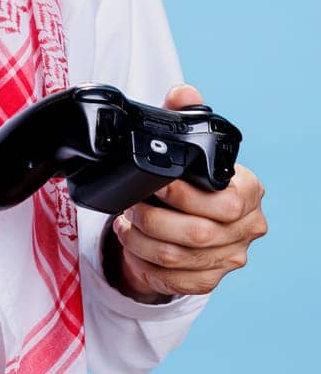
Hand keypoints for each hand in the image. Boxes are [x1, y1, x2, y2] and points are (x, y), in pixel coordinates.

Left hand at [105, 84, 267, 302]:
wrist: (188, 221)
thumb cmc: (190, 179)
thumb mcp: (188, 145)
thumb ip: (184, 115)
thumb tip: (182, 92)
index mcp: (248, 192)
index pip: (224, 201)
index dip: (184, 195)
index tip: (153, 183)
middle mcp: (247, 228)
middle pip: (198, 233)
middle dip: (154, 218)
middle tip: (130, 205)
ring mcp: (229, 258)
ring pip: (179, 258)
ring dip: (142, 240)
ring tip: (125, 222)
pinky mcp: (209, 281)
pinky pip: (174, 280)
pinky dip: (145, 262)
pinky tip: (133, 244)